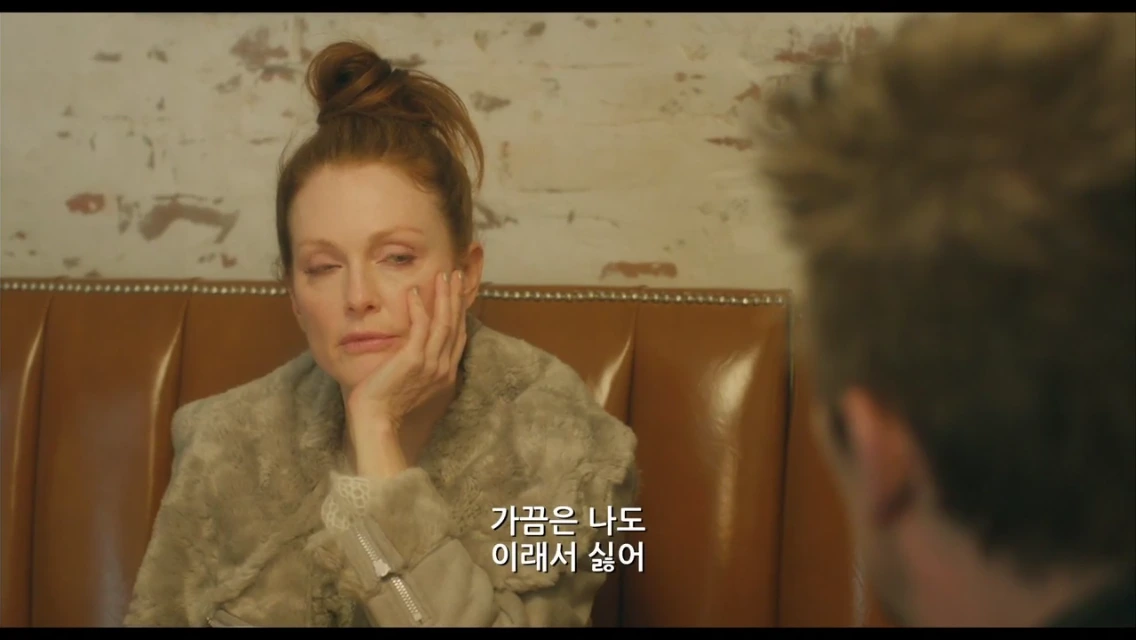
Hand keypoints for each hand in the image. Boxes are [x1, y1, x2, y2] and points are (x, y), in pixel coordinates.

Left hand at [346, 269, 467, 476]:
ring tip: (442, 275)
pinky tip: (415, 291)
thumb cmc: (385, 404)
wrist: (375, 420)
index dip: (458, 312)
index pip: (456, 336)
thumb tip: (413, 348)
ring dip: (444, 296)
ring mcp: (430, 364)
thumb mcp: (408, 382)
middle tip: (454, 274)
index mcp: (444, 374)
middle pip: (455, 325)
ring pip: (444, 322)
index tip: (456, 292)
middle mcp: (442, 367)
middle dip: (456, 297)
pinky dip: (420, 307)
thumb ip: (416, 364)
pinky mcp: (413, 360)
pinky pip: (422, 327)